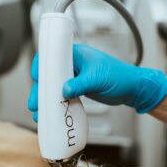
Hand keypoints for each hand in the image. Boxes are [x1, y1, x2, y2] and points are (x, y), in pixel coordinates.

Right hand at [28, 44, 166, 120]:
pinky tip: (52, 112)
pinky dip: (58, 103)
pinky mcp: (79, 88)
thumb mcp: (97, 79)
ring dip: (48, 99)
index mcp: (76, 54)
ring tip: (40, 112)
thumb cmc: (120, 76)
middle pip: (51, 74)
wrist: (131, 89)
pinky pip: (64, 95)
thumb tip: (63, 91)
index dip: (41, 67)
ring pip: (56, 86)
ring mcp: (76, 77)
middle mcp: (74, 64)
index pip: (52, 56)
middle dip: (41, 89)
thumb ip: (79, 85)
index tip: (35, 79)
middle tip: (35, 103)